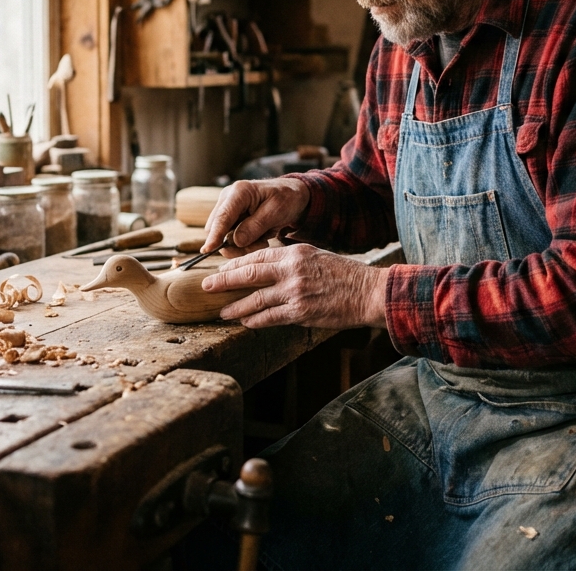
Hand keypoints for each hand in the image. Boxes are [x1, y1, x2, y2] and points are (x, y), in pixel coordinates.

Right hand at [201, 178, 311, 253]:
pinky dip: (244, 243)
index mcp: (239, 192)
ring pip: (223, 236)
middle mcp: (228, 199)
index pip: (222, 217)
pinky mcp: (231, 218)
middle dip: (235, 244)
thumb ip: (255, 226)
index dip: (214, 235)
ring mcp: (228, 208)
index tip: (207, 250)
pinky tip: (259, 237)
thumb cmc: (287, 199)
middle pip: (217, 229)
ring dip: (241, 245)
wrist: (292, 195)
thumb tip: (235, 241)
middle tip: (261, 244)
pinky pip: (230, 237)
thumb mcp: (276, 211)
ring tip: (263, 240)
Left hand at [202, 244, 387, 329]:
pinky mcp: (300, 313)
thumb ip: (291, 261)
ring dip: (236, 307)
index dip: (235, 264)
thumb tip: (267, 269)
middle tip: (207, 286)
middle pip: (248, 274)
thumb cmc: (345, 275)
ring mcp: (294, 292)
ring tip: (222, 312)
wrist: (368, 292)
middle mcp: (291, 270)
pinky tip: (245, 323)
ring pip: (255, 299)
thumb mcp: (315, 256)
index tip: (220, 269)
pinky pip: (270, 318)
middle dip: (224, 281)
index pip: (256, 256)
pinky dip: (255, 321)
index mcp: (294, 252)